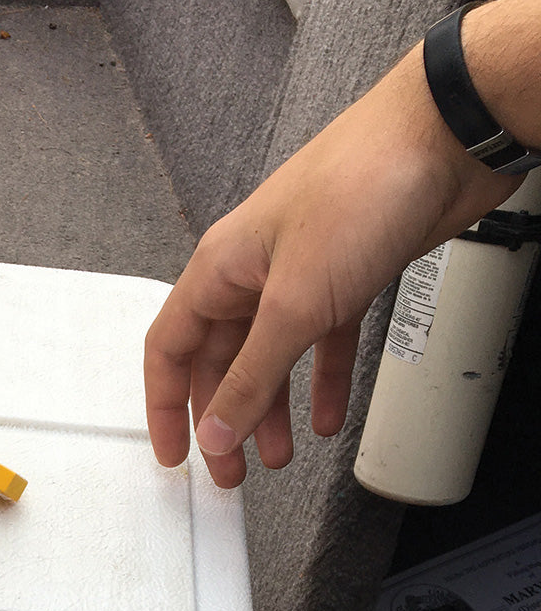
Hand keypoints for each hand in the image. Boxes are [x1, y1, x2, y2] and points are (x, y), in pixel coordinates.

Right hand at [144, 45, 518, 487]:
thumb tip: (216, 430)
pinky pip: (321, 344)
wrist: (444, 138)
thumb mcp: (296, 304)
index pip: (170, 350)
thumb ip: (252, 376)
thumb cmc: (363, 185)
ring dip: (271, 409)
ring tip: (277, 455)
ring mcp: (301, 274)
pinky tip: (326, 416)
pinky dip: (321, 383)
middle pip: (221, 361)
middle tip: (230, 471)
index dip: (166, 407)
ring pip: (271, 357)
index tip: (173, 454)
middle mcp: (254, 272)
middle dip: (224, 420)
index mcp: (220, 268)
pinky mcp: (346, 277)